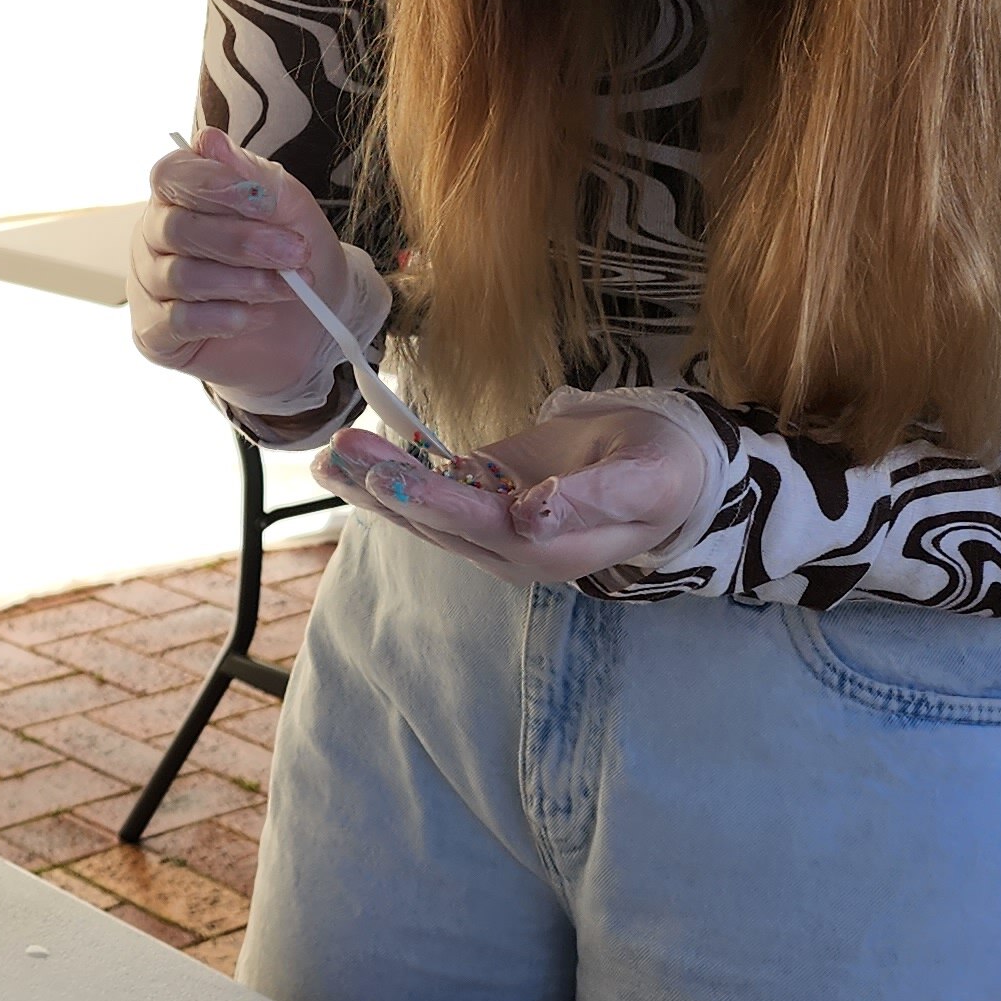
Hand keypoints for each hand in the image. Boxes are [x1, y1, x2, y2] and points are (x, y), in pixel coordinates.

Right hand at [131, 127, 392, 419]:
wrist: (312, 322)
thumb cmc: (290, 253)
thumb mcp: (287, 208)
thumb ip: (251, 176)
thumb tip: (208, 140)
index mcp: (179, 196)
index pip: (171, 176)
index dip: (211, 184)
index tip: (260, 201)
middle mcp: (154, 237)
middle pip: (177, 228)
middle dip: (241, 241)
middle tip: (294, 251)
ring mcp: (149, 286)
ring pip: (181, 276)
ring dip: (243, 281)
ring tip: (288, 286)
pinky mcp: (155, 333)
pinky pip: (177, 321)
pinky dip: (224, 317)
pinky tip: (254, 316)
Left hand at [316, 389, 716, 587]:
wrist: (672, 475)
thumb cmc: (666, 471)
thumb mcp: (646, 479)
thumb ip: (593, 499)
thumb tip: (535, 513)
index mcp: (550, 548)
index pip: (479, 523)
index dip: (431, 499)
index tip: (385, 475)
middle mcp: (511, 550)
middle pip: (437, 519)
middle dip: (384, 485)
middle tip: (339, 449)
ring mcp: (491, 530)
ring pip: (422, 511)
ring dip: (373, 483)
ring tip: (329, 455)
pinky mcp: (482, 504)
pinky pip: (429, 494)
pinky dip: (389, 475)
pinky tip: (351, 458)